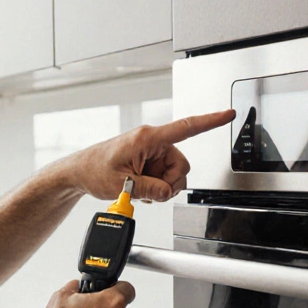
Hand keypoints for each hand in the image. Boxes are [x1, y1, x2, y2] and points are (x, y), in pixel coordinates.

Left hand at [71, 109, 235, 201]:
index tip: (228, 114)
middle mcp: (152, 142)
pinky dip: (155, 187)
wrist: (80, 173)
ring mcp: (150, 153)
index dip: (210, 121)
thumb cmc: (94, 170)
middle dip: (171, 183)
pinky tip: (140, 189)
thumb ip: (150, 188)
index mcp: (148, 138)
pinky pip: (163, 177)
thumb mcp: (123, 184)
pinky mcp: (148, 162)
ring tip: (140, 190)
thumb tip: (167, 192)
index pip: (185, 127)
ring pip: (174, 174)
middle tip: (151, 192)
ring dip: (162, 187)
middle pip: (181, 165)